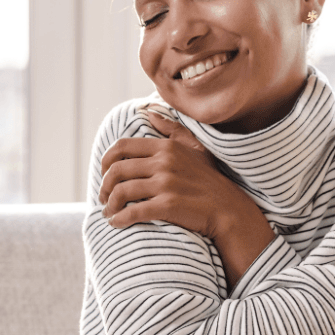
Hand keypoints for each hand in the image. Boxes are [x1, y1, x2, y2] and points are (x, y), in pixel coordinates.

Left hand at [100, 111, 274, 287]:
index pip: (121, 147)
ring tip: (108, 212)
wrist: (230, 210)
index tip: (104, 174)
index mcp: (166, 147)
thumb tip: (149, 111)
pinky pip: (133, 211)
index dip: (106, 162)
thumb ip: (171, 130)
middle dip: (104, 186)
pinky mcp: (168, 205)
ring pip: (121, 192)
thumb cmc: (211, 181)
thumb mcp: (195, 148)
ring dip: (109, 205)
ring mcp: (166, 184)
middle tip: (104, 198)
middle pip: (117, 171)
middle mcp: (164, 162)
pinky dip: (119, 219)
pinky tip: (116, 223)